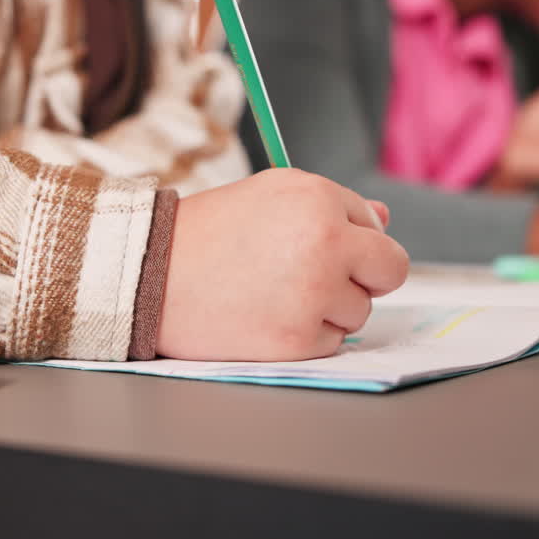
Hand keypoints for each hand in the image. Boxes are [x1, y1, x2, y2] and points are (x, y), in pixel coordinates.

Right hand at [157, 169, 409, 361]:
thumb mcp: (270, 195)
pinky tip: (267, 316)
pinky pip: (333, 343)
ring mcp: (315, 292)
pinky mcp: (298, 337)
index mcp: (319, 198)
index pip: (376, 228)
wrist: (148, 274)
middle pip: (390, 271)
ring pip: (360, 311)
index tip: (314, 247)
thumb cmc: (209, 232)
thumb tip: (385, 219)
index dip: (350, 241)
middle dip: (364, 278)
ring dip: (329, 308)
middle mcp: (326, 241)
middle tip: (318, 278)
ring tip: (276, 292)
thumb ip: (333, 206)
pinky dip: (306, 336)